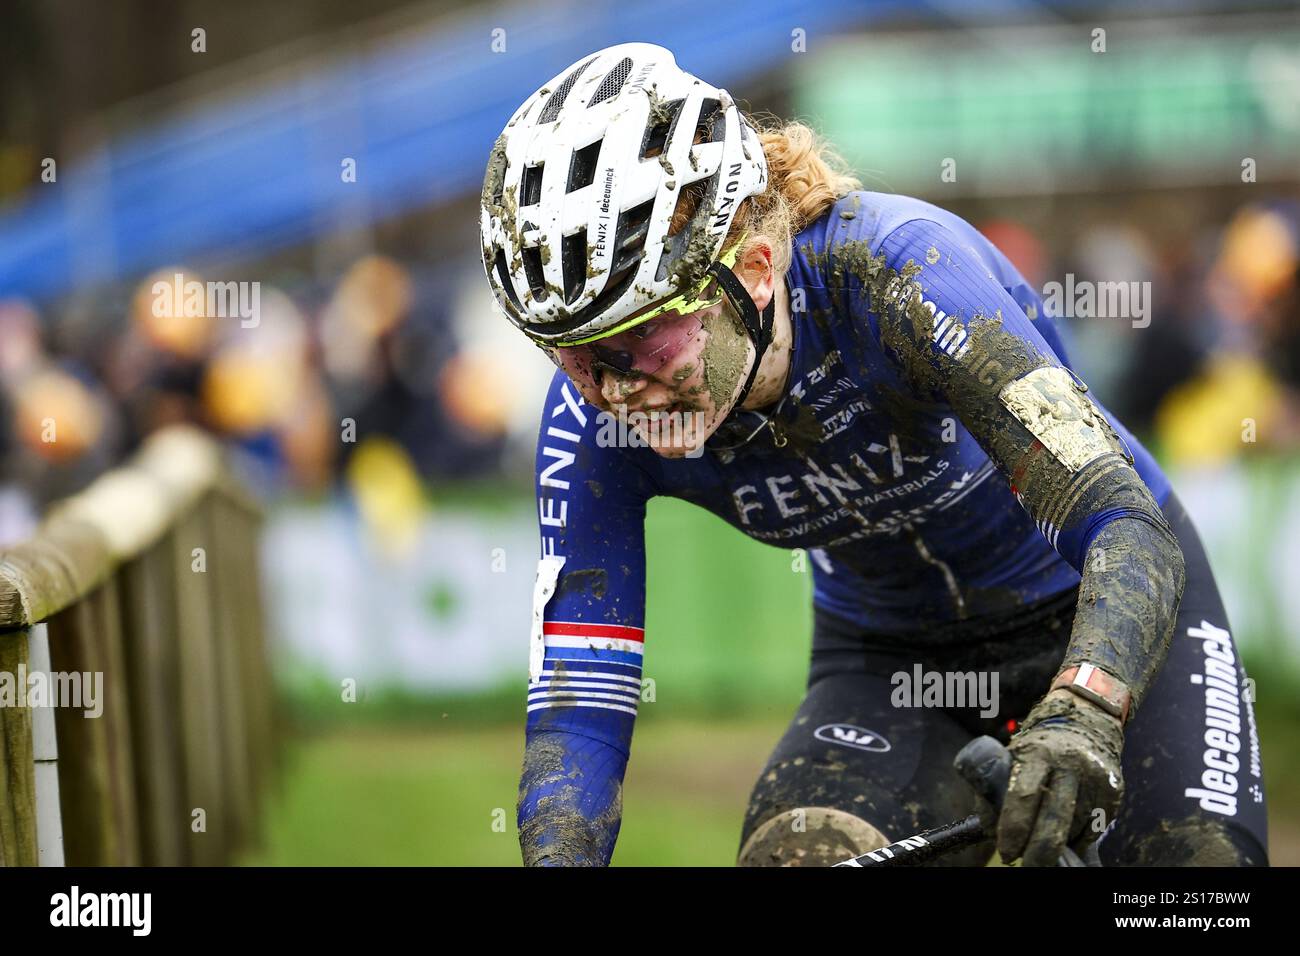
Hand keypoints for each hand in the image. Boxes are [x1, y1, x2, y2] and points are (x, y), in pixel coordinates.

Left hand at [998, 688, 1124, 865]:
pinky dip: (1077, 837)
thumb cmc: (1040, 746)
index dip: (1014, 828)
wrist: (1087, 719)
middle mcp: (1070, 765)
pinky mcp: (1114, 792)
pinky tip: (1067, 830)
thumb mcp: (1014, 755)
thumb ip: (998, 788)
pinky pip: (1093, 829)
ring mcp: (1095, 779)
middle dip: (1039, 851)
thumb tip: (990, 830)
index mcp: (1038, 753)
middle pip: (1055, 820)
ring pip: (1075, 828)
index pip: (1024, 795)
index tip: (1006, 850)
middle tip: (1027, 865)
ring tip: (1044, 842)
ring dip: (1059, 844)